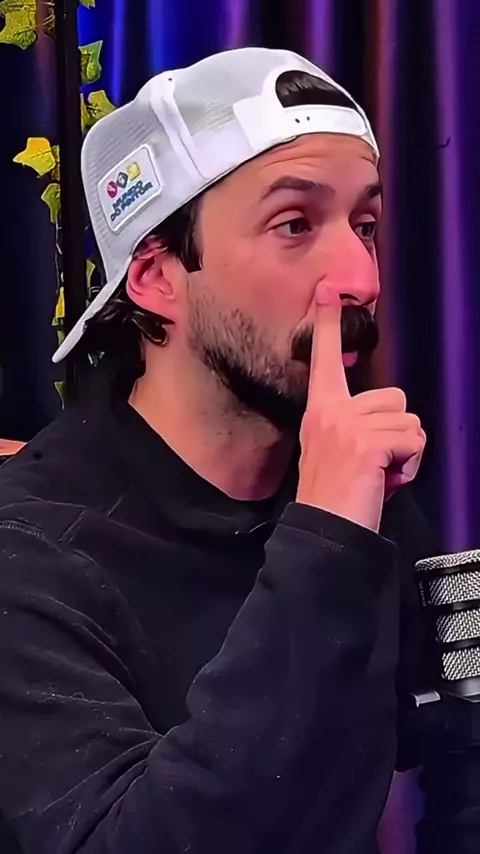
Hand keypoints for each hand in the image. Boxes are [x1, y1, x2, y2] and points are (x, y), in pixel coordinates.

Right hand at [296, 288, 425, 531]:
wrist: (325, 532)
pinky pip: (414, 442)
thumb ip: (357, 427)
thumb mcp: (337, 452)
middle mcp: (331, 410)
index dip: (328, 325)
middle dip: (398, 433)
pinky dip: (409, 466)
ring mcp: (348, 424)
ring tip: (379, 475)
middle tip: (375, 464)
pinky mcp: (367, 441)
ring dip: (406, 453)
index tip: (328, 290)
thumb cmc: (335, 498)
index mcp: (321, 410)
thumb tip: (396, 424)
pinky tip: (385, 482)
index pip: (325, 360)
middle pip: (396, 398)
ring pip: (410, 422)